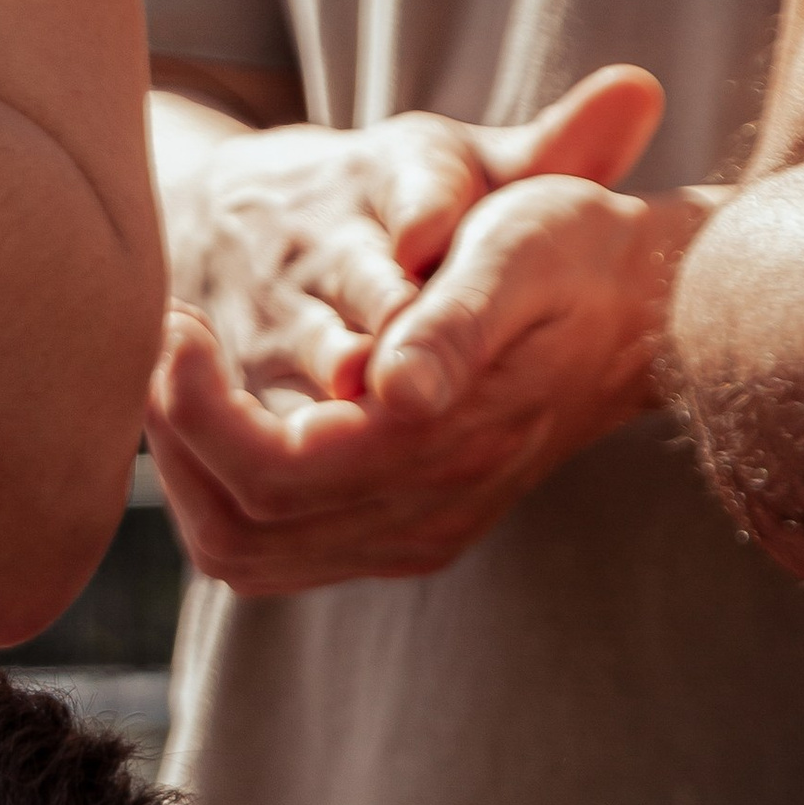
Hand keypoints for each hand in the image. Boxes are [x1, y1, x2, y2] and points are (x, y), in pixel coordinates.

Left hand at [150, 81, 705, 593]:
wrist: (646, 314)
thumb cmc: (575, 256)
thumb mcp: (523, 250)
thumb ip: (453, 322)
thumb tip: (386, 385)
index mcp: (441, 451)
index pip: (274, 473)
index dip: (197, 410)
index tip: (172, 318)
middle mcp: (420, 521)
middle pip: (240, 532)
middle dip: (176, 441)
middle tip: (156, 337)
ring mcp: (408, 539)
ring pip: (245, 554)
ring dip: (188, 472)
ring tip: (172, 371)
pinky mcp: (398, 535)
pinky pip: (273, 548)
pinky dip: (221, 490)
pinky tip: (211, 411)